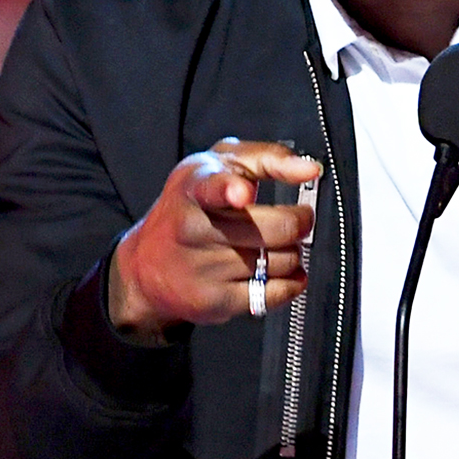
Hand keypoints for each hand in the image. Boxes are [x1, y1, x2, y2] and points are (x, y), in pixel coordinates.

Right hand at [108, 140, 321, 341]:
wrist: (148, 262)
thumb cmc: (194, 205)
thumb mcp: (220, 164)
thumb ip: (267, 158)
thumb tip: (310, 169)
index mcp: (195, 186)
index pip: (211, 187)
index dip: (229, 189)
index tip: (242, 193)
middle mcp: (193, 228)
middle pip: (277, 228)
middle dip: (301, 222)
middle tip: (297, 219)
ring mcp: (202, 268)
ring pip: (282, 261)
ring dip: (293, 252)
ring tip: (276, 245)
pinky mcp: (215, 301)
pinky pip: (275, 293)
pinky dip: (290, 282)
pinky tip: (279, 272)